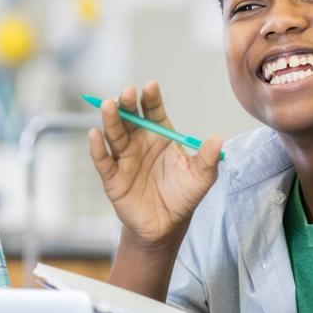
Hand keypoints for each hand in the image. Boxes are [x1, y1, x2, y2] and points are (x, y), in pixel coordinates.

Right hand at [88, 81, 222, 248]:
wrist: (167, 226)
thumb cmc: (184, 196)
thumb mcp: (201, 178)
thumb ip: (208, 159)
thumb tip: (217, 140)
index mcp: (159, 134)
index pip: (153, 110)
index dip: (151, 98)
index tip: (151, 86)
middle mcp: (139, 141)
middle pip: (130, 117)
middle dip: (127, 103)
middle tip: (127, 93)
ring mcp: (124, 158)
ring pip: (114, 134)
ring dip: (111, 119)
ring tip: (109, 105)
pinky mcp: (112, 177)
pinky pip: (103, 161)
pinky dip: (98, 148)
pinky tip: (95, 135)